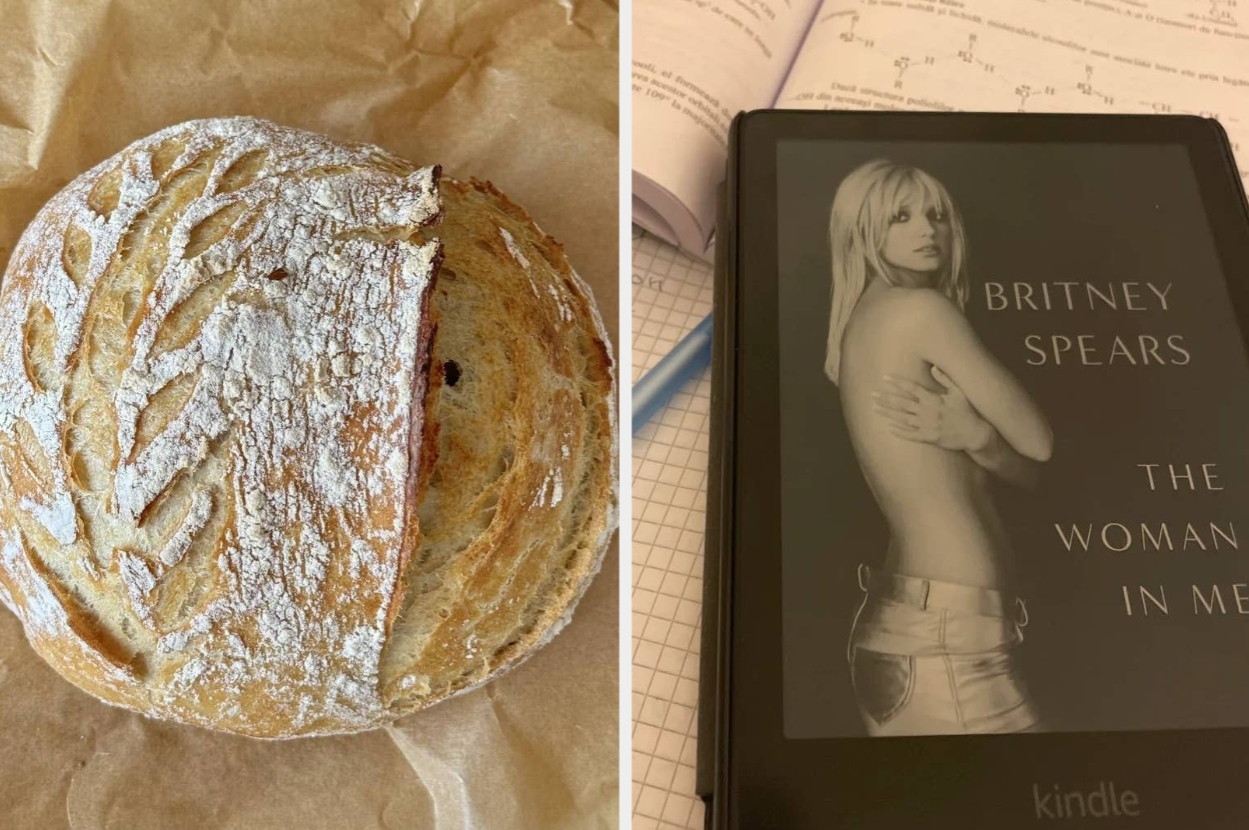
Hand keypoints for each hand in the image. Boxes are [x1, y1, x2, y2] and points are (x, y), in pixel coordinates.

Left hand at [873, 366, 993, 451]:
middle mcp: (928, 412)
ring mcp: (927, 426)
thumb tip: (933, 366)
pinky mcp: (929, 438)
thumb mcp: (959, 392)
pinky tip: (887, 427)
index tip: (884, 378)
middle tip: (871, 394)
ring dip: (887, 413)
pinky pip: (910, 435)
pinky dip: (899, 431)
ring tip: (874, 408)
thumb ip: (945, 378)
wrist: (975, 433)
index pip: (912, 388)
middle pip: (902, 403)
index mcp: (934, 399)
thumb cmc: (967, 411)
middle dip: (886, 398)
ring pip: (902, 419)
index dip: (897, 382)